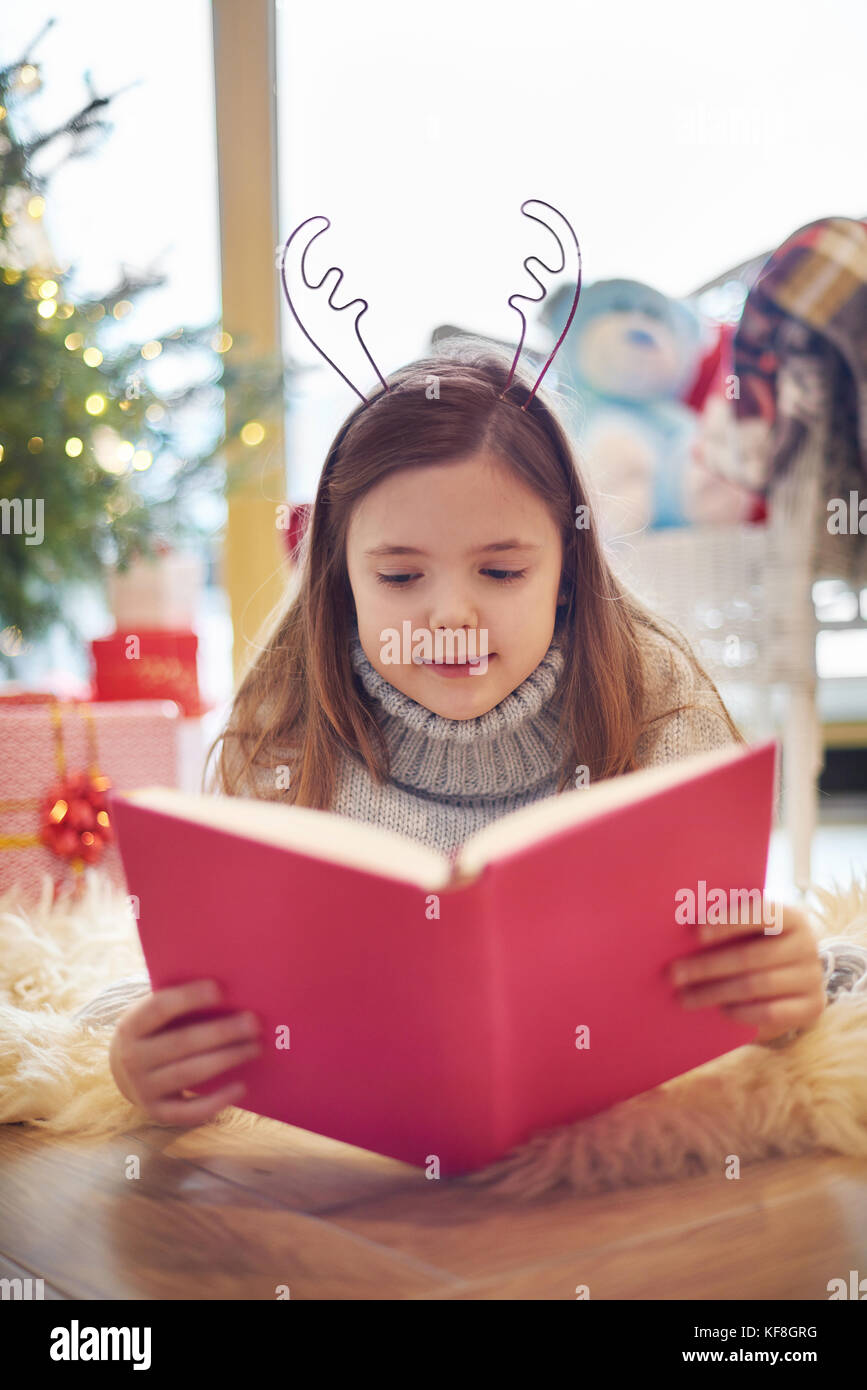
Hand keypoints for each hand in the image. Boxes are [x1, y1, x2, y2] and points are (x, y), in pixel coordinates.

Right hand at [109, 978, 262, 1126]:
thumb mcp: (154, 1016)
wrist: (126, 1072)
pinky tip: (241, 1087)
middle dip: (221, 1032)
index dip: (188, 998)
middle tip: (254, 1023)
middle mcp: (132, 1059)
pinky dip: (217, 1101)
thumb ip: (179, 1004)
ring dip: (226, 1059)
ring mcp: (143, 1089)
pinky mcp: (158, 1112)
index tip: (219, 989)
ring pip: (189, 1073)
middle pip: (181, 1043)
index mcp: (131, 1026)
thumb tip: (229, 991)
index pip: (159, 1008)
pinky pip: (190, 1111)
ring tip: (255, 1047)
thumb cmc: (156, 1032)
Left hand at [667, 896, 825, 1044]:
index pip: (763, 914)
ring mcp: (813, 978)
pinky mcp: (813, 1007)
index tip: (695, 933)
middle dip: (708, 966)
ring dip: (716, 992)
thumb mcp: (752, 933)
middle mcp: (807, 946)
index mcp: (792, 918)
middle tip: (674, 974)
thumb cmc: (760, 947)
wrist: (796, 980)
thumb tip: (680, 932)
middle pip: (752, 956)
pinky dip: (742, 1013)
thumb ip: (729, 928)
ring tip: (685, 998)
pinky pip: (772, 1012)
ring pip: (758, 985)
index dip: (729, 922)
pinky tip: (720, 1011)